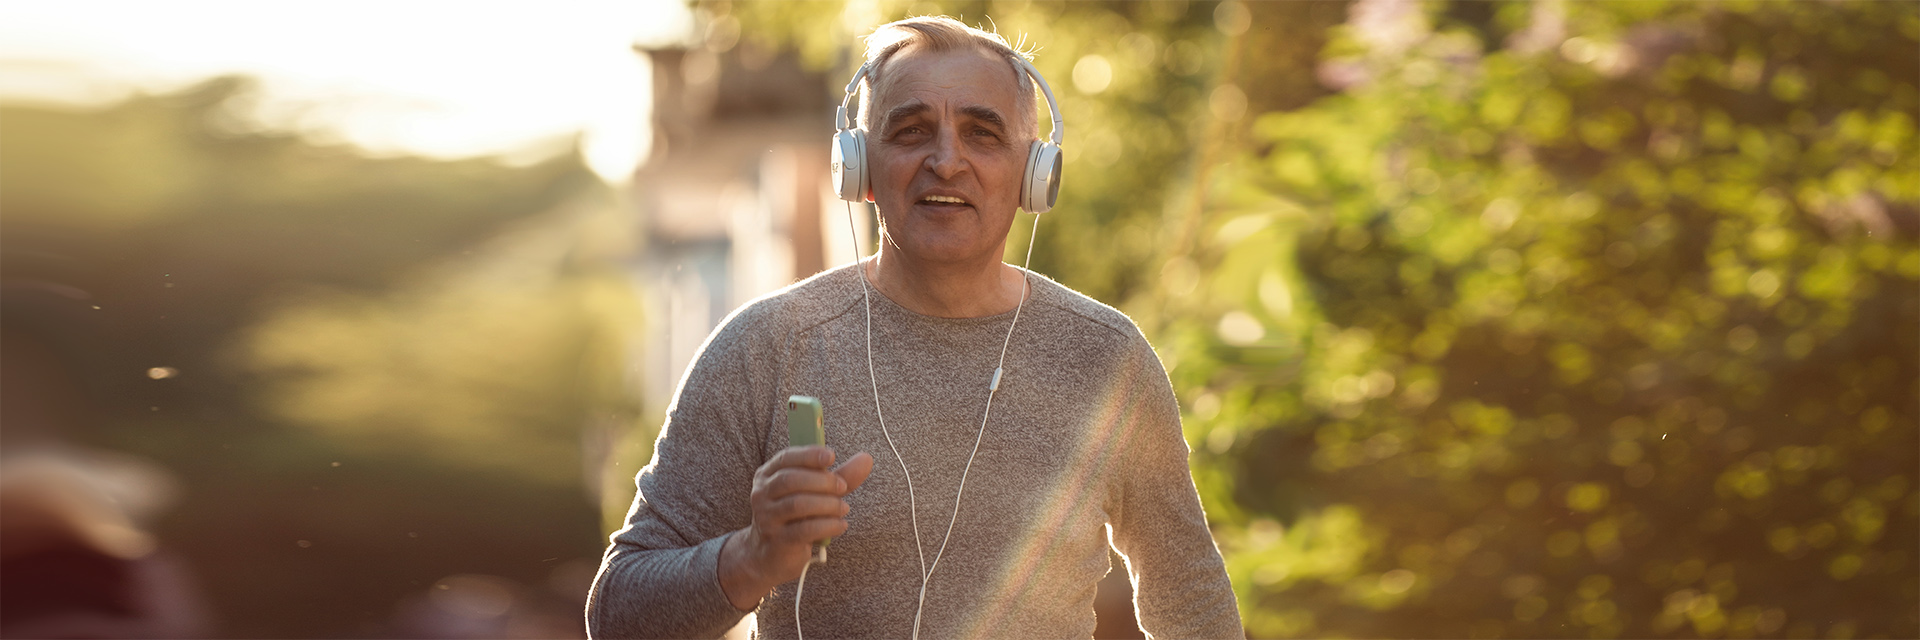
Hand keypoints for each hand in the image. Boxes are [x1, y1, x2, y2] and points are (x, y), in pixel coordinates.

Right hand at [718, 446, 874, 610]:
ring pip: (798, 504)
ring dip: (827, 504)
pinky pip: (804, 529)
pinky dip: (827, 525)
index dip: (809, 455)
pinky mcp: (777, 541)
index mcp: (767, 475)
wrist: (771, 556)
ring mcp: (767, 518)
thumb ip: (839, 476)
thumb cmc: (796, 518)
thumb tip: (866, 458)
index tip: (832, 456)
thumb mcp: (816, 493)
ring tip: (844, 508)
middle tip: (843, 488)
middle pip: (791, 480)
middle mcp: (761, 494)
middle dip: (823, 481)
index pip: (786, 458)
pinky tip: (841, 525)